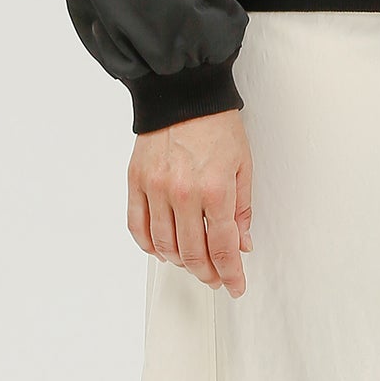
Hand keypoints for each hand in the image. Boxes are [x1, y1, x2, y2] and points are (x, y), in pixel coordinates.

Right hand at [128, 109, 254, 295]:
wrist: (184, 94)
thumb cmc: (216, 125)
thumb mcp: (243, 166)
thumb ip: (243, 210)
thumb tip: (242, 244)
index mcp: (216, 190)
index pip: (222, 248)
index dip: (230, 274)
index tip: (234, 285)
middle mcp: (183, 194)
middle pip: (192, 253)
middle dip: (207, 273)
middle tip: (215, 276)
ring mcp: (156, 189)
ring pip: (164, 246)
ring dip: (179, 262)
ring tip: (191, 262)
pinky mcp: (136, 182)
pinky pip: (137, 226)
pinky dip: (149, 244)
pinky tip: (161, 249)